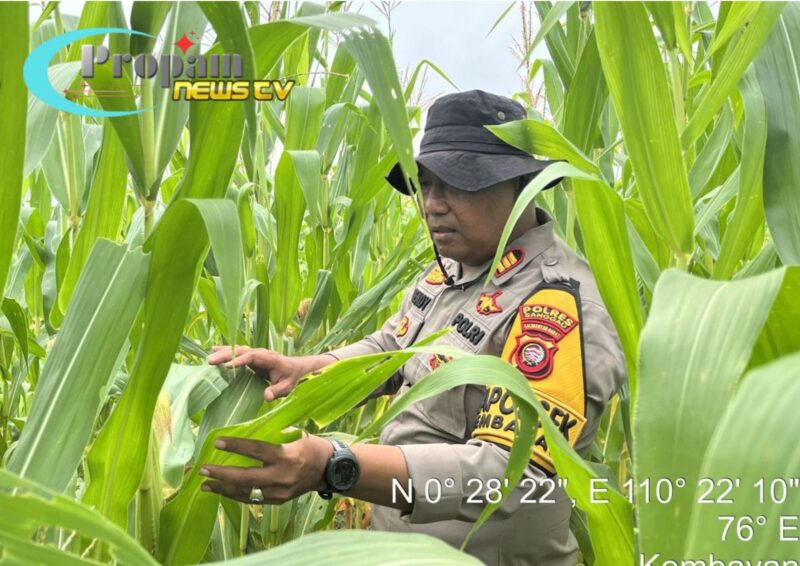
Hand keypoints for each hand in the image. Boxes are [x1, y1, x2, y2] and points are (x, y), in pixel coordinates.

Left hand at [199, 435, 333, 503]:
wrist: (331, 471)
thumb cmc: (313, 448)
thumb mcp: (297, 436)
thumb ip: (276, 435)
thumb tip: (252, 429)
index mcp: (286, 456)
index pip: (256, 451)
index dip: (236, 446)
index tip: (217, 442)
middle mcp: (282, 476)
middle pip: (246, 477)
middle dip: (222, 474)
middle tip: (203, 470)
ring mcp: (280, 492)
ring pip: (246, 492)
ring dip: (224, 489)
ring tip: (206, 485)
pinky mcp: (279, 501)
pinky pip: (254, 499)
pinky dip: (237, 495)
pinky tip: (224, 491)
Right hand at [206, 346, 329, 400]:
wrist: (296, 368)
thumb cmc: (291, 378)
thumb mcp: (287, 387)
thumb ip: (277, 391)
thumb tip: (266, 396)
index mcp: (270, 358)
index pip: (253, 357)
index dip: (240, 360)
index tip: (227, 366)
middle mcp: (261, 353)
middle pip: (241, 351)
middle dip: (226, 355)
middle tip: (210, 361)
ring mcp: (256, 353)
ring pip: (237, 350)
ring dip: (223, 353)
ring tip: (208, 358)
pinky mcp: (252, 357)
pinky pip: (237, 352)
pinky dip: (226, 351)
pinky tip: (213, 350)